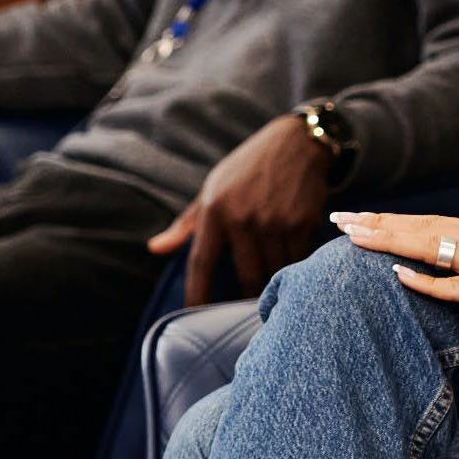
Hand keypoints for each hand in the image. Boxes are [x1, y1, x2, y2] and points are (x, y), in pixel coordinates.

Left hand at [147, 115, 331, 303]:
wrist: (296, 143)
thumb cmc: (247, 167)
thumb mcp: (211, 188)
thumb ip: (185, 224)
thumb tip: (154, 249)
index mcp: (215, 211)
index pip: (201, 264)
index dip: (197, 295)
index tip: (194, 316)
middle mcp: (245, 218)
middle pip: (245, 276)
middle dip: (245, 298)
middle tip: (245, 313)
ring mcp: (276, 221)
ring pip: (274, 271)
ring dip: (273, 286)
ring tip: (271, 296)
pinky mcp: (303, 222)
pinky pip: (297, 259)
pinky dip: (293, 269)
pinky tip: (294, 273)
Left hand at [335, 211, 458, 309]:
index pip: (430, 223)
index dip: (392, 221)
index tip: (359, 218)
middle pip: (420, 229)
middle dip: (377, 225)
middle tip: (338, 220)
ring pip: (429, 247)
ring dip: (389, 241)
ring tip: (352, 235)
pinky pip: (457, 286)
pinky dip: (426, 281)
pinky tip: (399, 276)